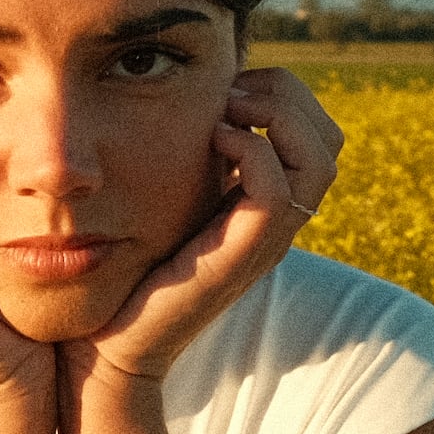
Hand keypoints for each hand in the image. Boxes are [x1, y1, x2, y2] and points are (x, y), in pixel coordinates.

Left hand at [83, 68, 339, 386]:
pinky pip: (275, 194)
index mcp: (267, 206)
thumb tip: (187, 100)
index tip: (228, 85)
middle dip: (285, 95)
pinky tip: (213, 141)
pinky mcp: (237, 260)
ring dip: (273, 116)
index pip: (319, 133)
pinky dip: (252, 151)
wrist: (105, 347)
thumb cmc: (125, 273)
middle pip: (328, 141)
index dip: (284, 92)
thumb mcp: (164, 200)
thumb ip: (188, 160)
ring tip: (223, 110)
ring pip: (316, 163)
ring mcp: (262, 244)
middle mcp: (276, 224)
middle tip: (228, 91)